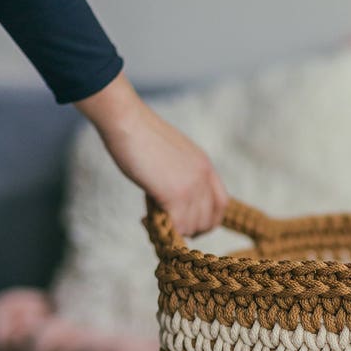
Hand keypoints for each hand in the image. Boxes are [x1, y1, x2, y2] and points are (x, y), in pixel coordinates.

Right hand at [73, 70, 228, 235]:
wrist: (128, 121)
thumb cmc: (141, 135)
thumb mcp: (172, 155)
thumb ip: (180, 174)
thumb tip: (173, 198)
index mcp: (205, 165)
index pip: (222, 203)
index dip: (209, 219)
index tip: (192, 225)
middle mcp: (204, 176)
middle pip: (210, 219)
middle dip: (191, 229)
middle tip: (169, 227)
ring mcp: (192, 186)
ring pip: (193, 226)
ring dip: (174, 229)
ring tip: (153, 220)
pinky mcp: (175, 194)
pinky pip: (178, 226)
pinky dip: (163, 229)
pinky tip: (145, 219)